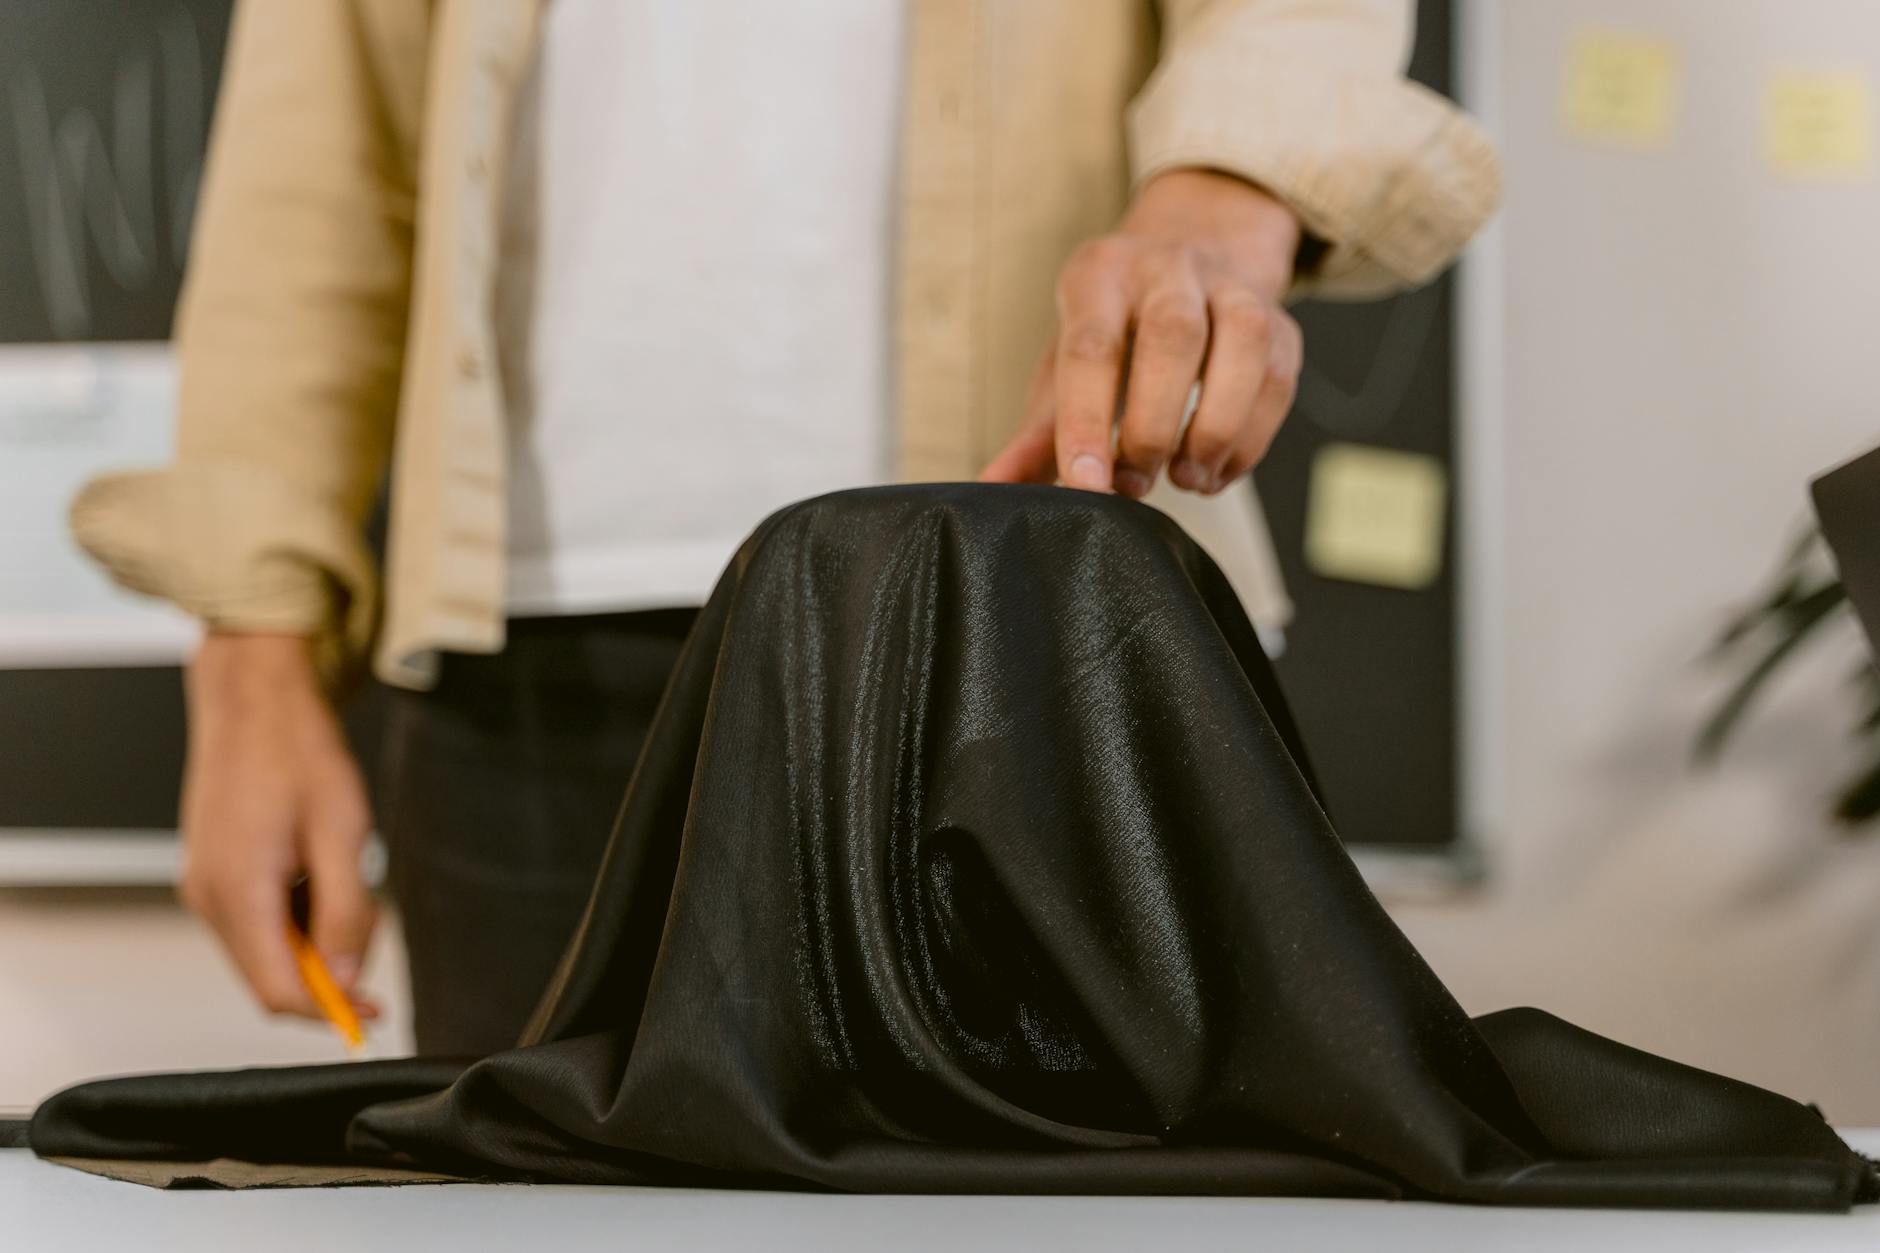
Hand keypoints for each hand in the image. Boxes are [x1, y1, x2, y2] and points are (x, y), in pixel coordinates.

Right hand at [179, 633, 380, 1022]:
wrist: (253, 701)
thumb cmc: (296, 753)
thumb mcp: (342, 832)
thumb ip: (344, 913)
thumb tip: (347, 980)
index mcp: (237, 892)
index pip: (277, 992)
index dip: (329, 1010)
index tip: (373, 1010)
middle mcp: (209, 898)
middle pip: (270, 978)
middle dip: (328, 971)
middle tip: (369, 920)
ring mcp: (205, 886)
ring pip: (266, 951)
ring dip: (314, 940)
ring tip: (345, 880)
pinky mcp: (212, 875)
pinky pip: (257, 922)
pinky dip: (296, 918)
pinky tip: (319, 873)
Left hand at [981, 168, 1304, 497]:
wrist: (1188, 264)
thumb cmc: (1114, 331)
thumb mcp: (1065, 368)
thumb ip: (1037, 434)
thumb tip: (991, 489)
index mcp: (1100, 275)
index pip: (1093, 348)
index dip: (1089, 421)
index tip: (1088, 483)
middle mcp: (1168, 267)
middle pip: (1174, 337)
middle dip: (1155, 425)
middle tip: (1136, 484)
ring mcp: (1231, 286)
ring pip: (1243, 346)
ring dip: (1215, 429)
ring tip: (1185, 480)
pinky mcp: (1279, 320)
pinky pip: (1278, 379)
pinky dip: (1249, 439)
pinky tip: (1216, 472)